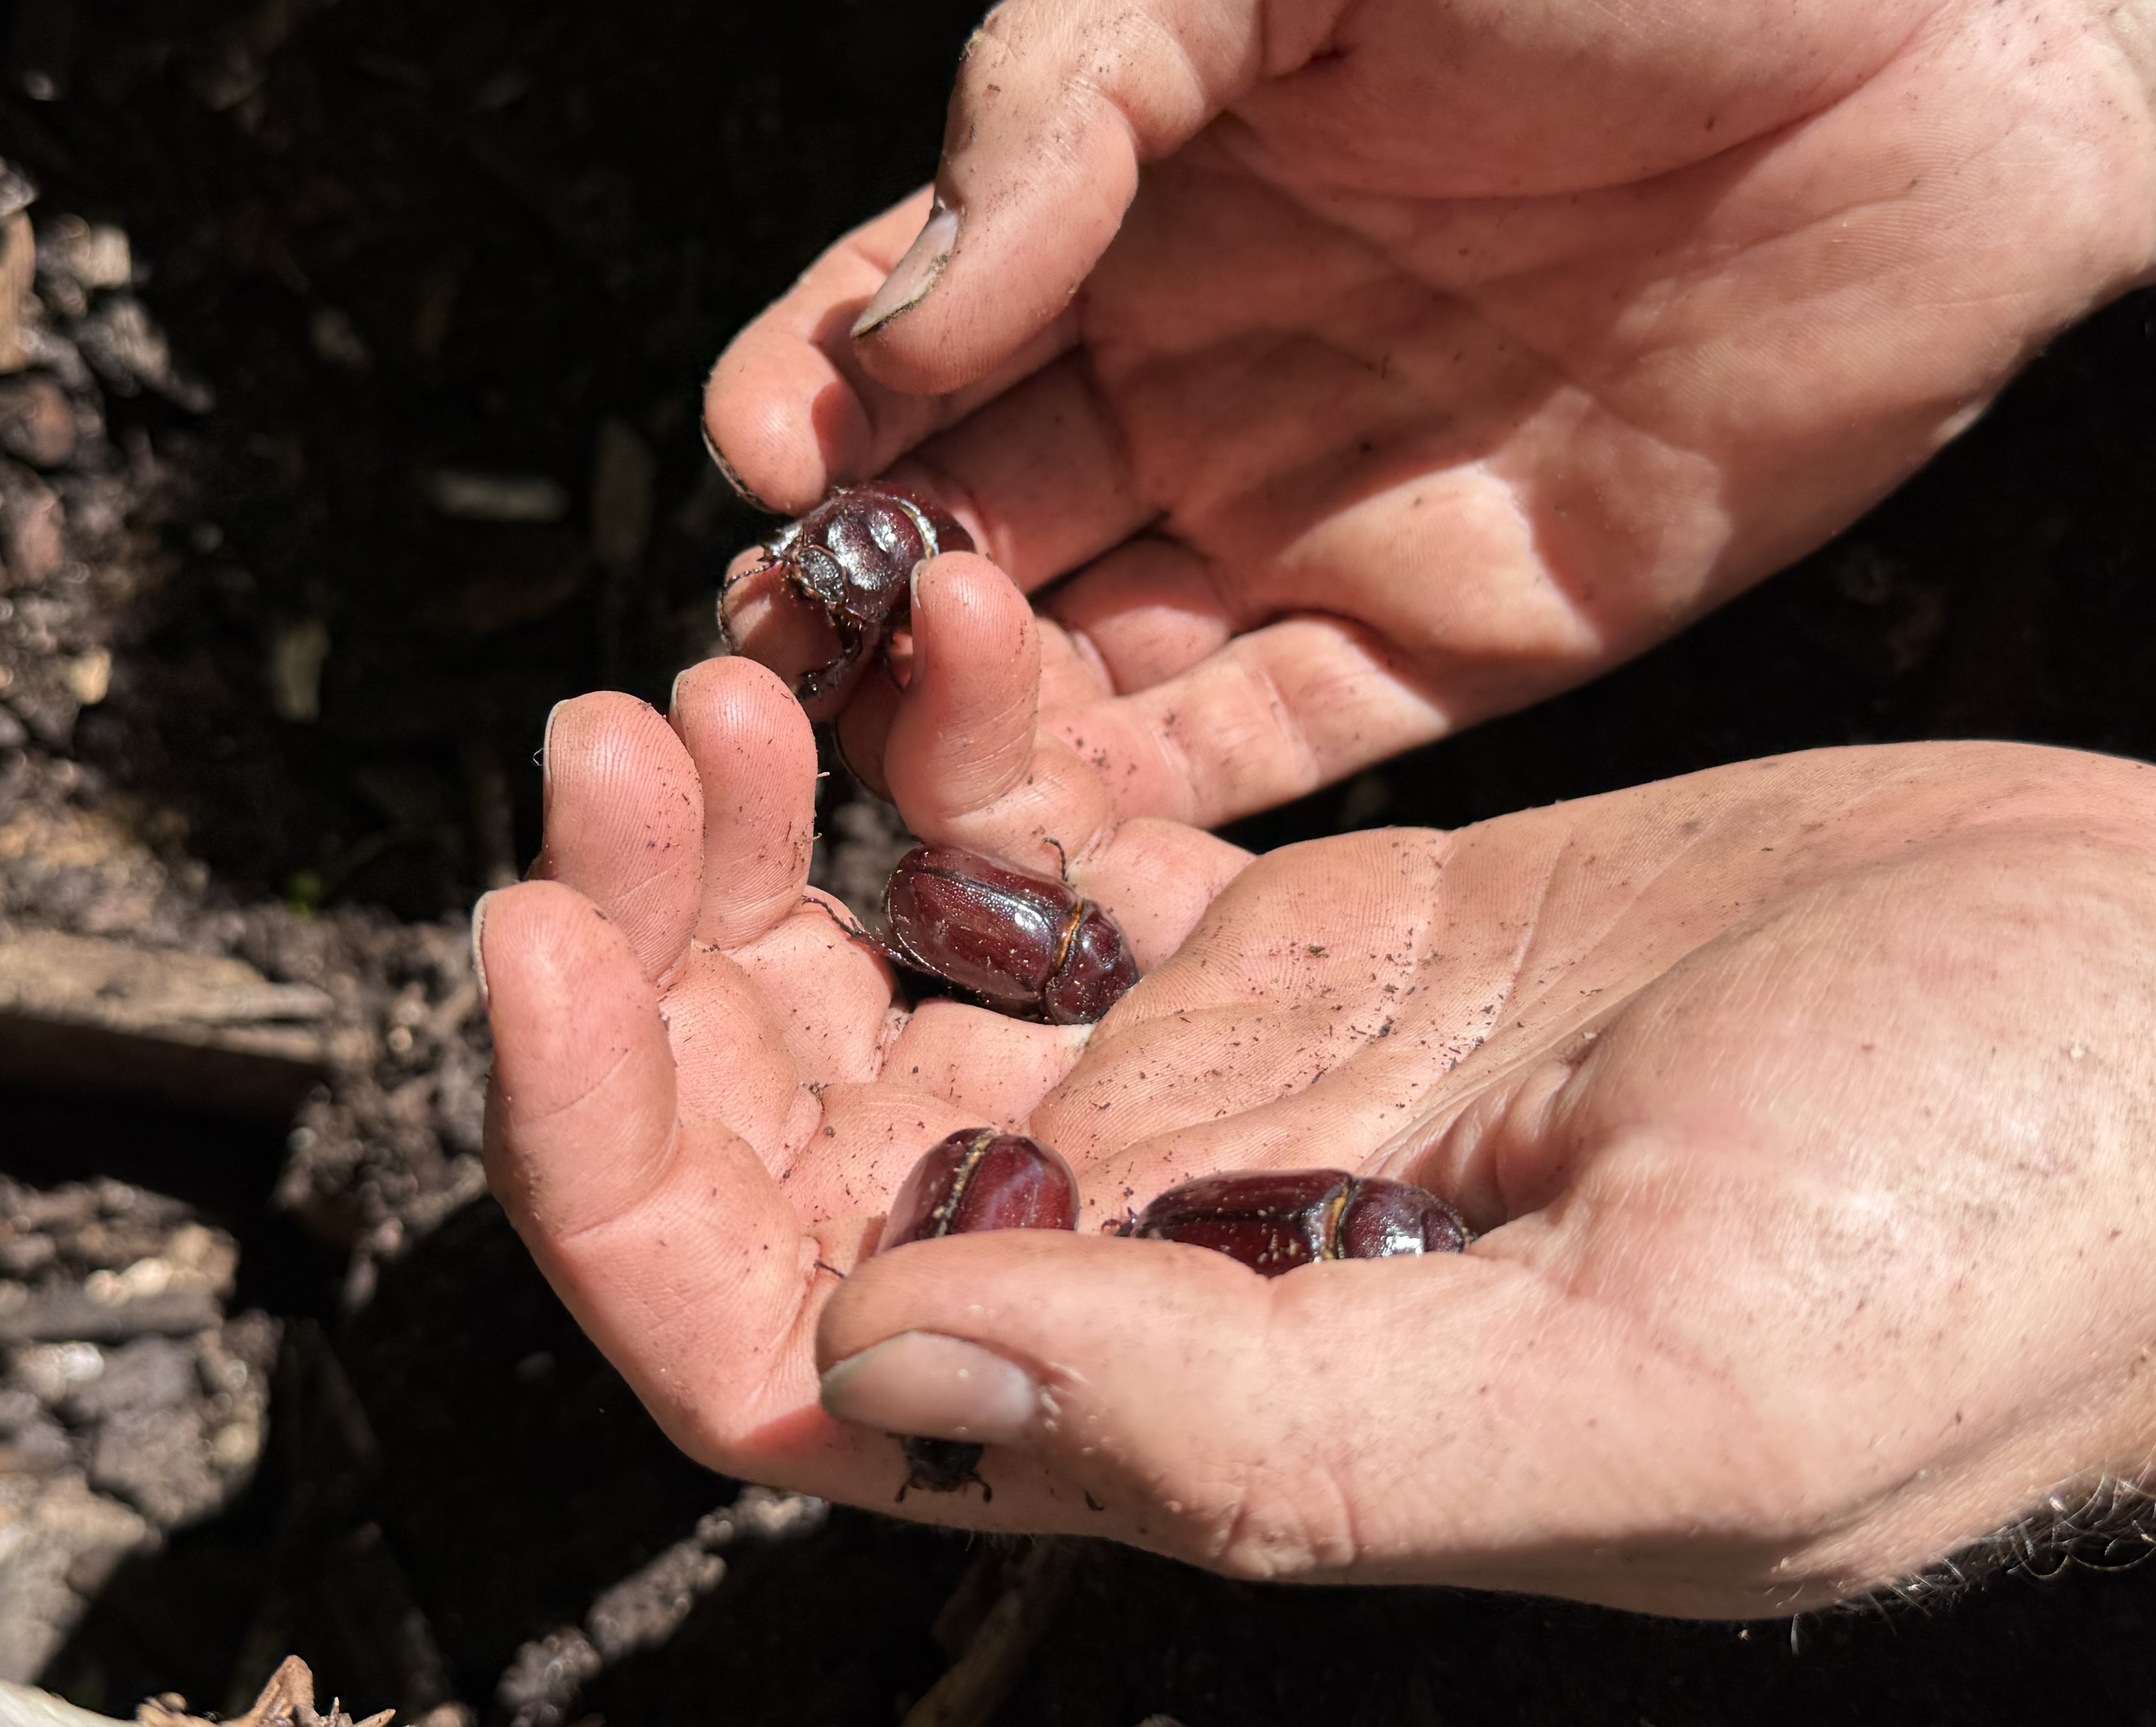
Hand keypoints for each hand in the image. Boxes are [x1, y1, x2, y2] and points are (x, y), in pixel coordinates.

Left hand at [482, 648, 2155, 1616]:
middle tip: (620, 741)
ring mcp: (1235, 1081)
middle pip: (792, 1138)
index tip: (540, 952)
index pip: (785, 1349)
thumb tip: (892, 1367)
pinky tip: (942, 626)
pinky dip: (962, 740)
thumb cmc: (1996, 1235)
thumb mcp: (1656, 1381)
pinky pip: (1058, 844)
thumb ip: (1263, 1432)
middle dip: (657, 955)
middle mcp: (1179, 1250)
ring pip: (889, 980)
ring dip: (771, 836)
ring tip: (732, 663)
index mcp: (1205, 1399)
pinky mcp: (1321, 928)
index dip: (617, 1176)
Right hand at [710, 0, 2155, 827]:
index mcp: (1141, 207)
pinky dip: (1156, 798)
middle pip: (979, 525)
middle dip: (860, 590)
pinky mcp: (1461, 637)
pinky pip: (1273, 746)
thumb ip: (1064, 106)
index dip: (816, 398)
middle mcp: (1208, 380)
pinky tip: (1050, 824)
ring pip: (1098, 665)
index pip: (919, 335)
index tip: (754, 449)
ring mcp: (1326, 519)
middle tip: (771, 645)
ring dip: (977, 717)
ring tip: (878, 746)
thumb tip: (890, 330)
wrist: (1964, 22)